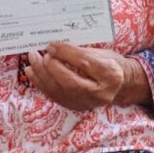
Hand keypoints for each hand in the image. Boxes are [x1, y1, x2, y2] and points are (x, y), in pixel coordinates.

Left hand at [25, 42, 151, 110]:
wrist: (121, 84)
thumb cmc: (110, 63)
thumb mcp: (103, 53)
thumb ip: (82, 52)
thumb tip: (57, 47)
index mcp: (111, 74)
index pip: (85, 63)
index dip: (66, 54)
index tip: (52, 45)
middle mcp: (101, 93)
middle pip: (70, 81)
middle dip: (51, 67)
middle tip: (39, 54)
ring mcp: (87, 103)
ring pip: (60, 90)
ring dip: (42, 75)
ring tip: (32, 61)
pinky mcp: (76, 107)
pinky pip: (55, 96)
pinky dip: (41, 83)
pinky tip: (33, 73)